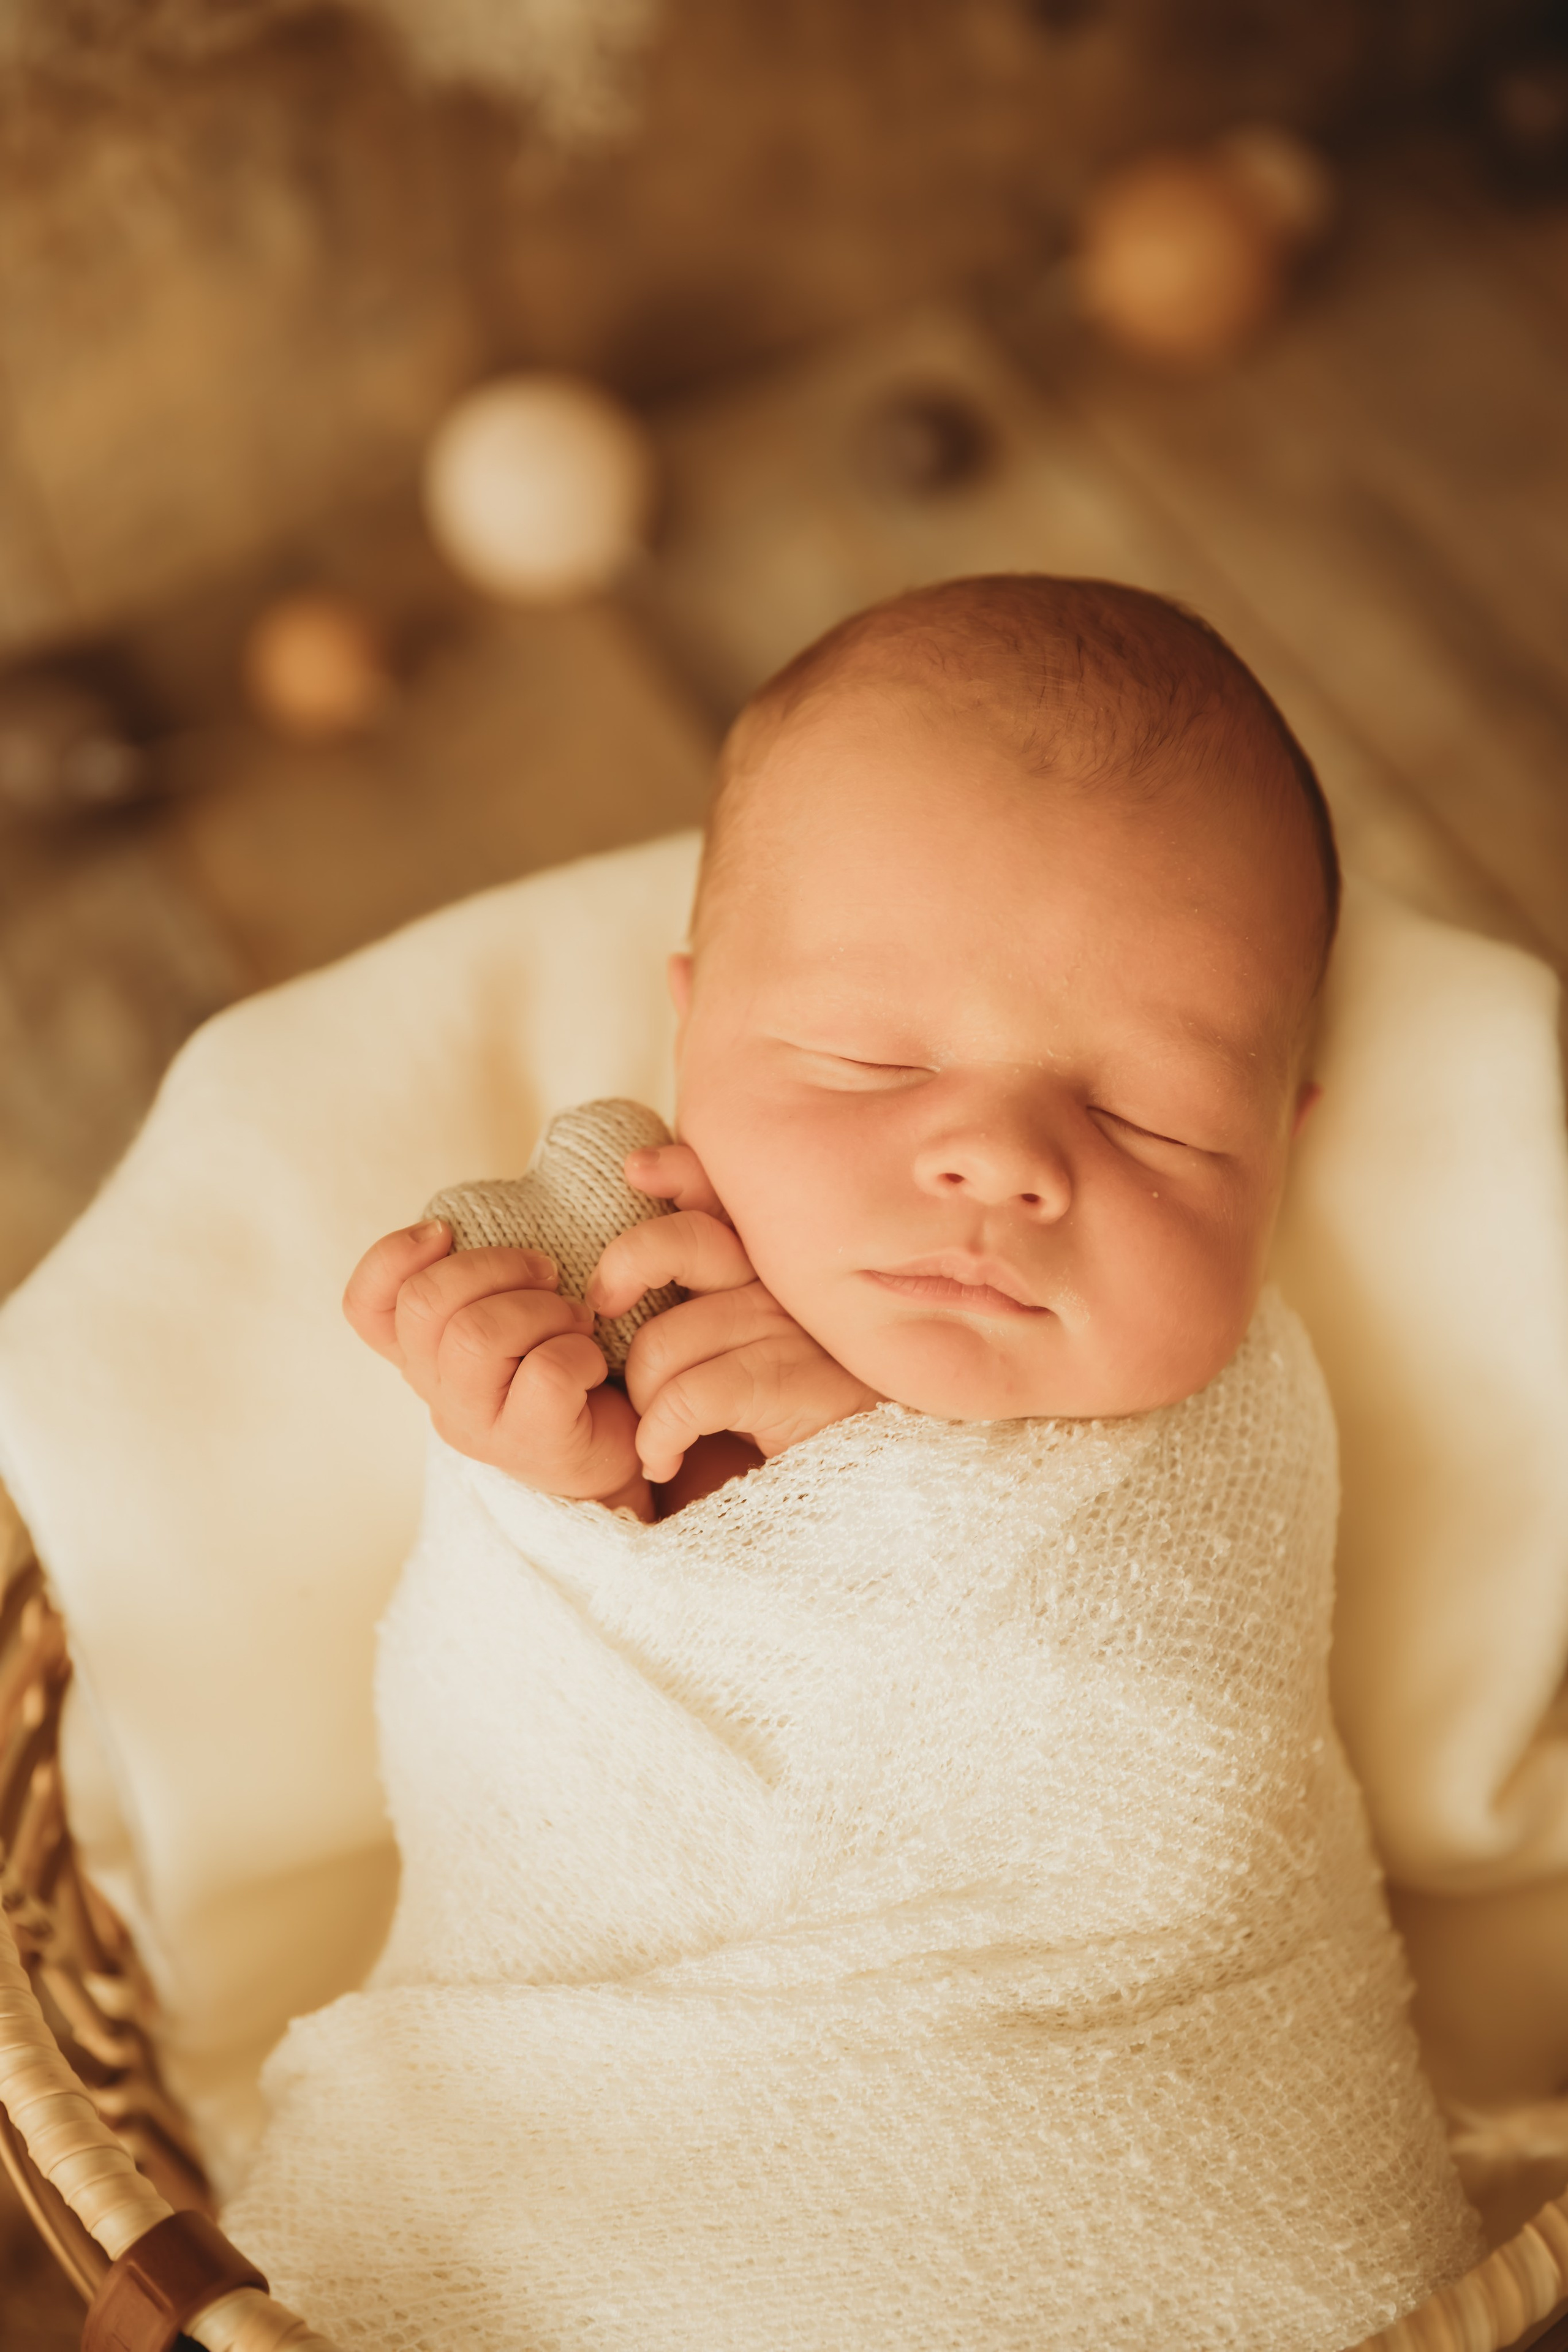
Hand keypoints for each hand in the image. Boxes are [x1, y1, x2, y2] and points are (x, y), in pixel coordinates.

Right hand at [342, 1221, 649, 1514]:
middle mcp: (437, 1390)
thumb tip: (470, 1215)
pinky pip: (546, 1372)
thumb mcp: (514, 1314)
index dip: (392, 1256)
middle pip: (425, 1304)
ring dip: (543, 1309)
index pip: (366, 1306)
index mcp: (424, 1353)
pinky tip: (592, 1365)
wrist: (620, 1453)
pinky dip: (581, 1352)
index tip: (444, 1232)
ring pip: (478, 1334)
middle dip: (494, 1266)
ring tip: (574, 1322)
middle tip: (546, 1274)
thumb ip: (484, 1279)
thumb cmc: (568, 1366)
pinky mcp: (529, 1445)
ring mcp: (476, 1424)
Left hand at [594, 1143, 881, 1484]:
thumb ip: (708, 1279)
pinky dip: (659, 1437)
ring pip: (668, 1338)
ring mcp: (794, 1330)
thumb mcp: (751, 1334)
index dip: (678, 1170)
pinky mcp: (795, 1385)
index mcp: (777, 1260)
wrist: (866, 1477)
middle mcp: (787, 1281)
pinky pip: (690, 1398)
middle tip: (603, 1313)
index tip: (636, 1172)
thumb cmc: (794, 1407)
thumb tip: (642, 1188)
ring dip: (643, 1396)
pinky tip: (663, 1459)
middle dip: (624, 1270)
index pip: (725, 1191)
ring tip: (656, 1428)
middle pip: (683, 1243)